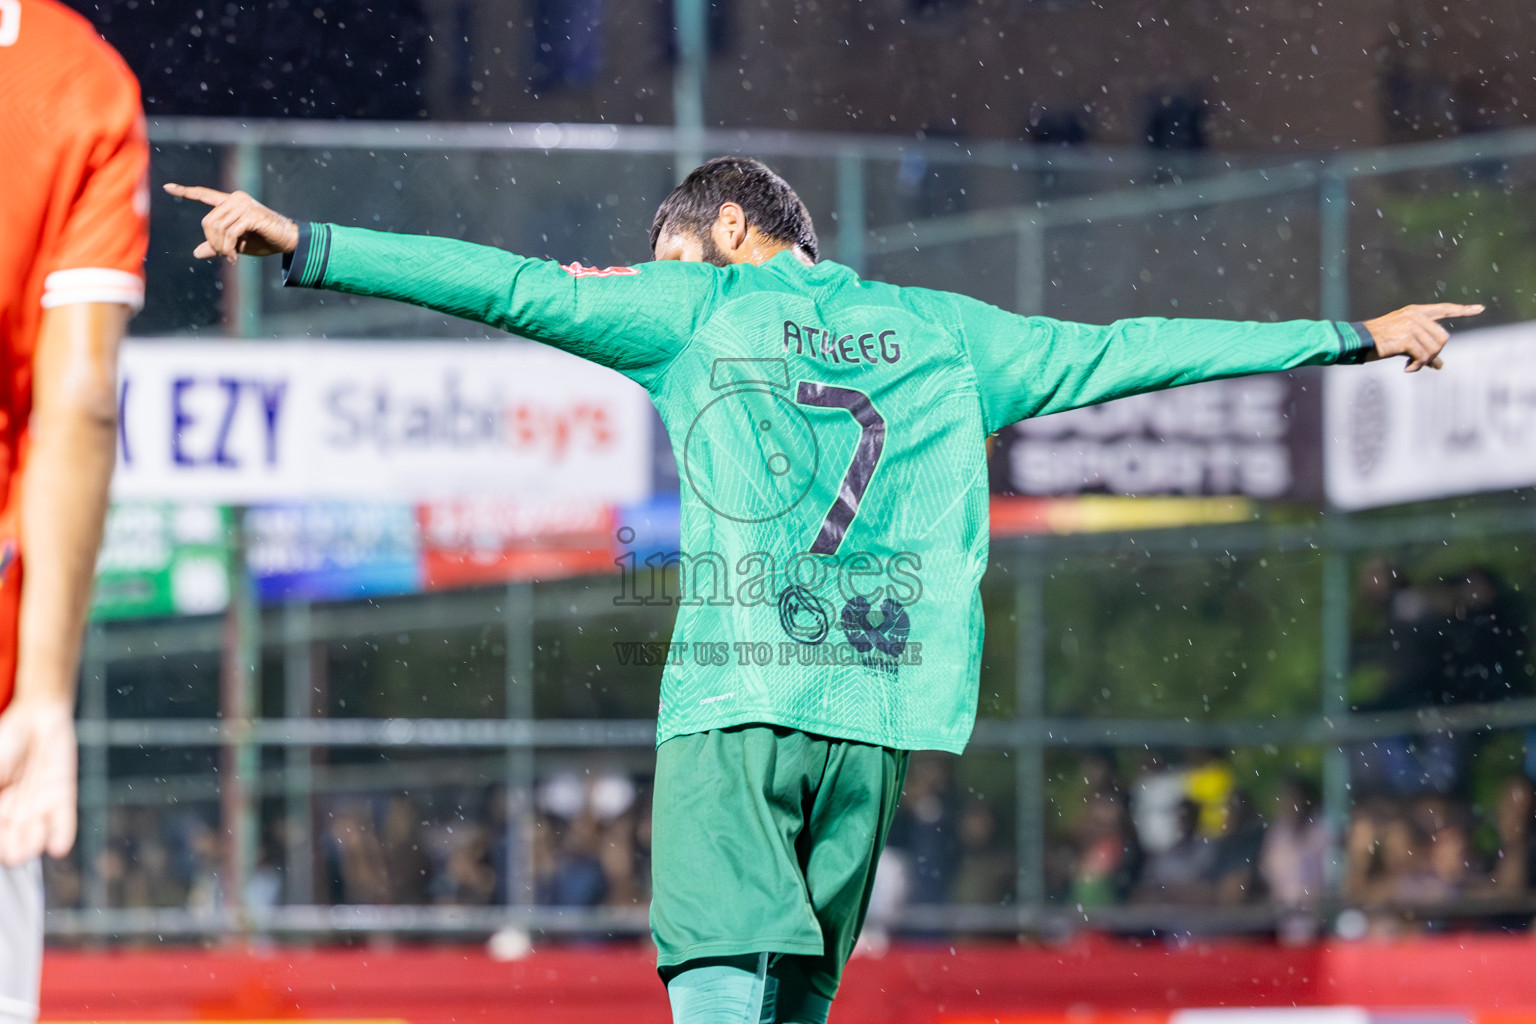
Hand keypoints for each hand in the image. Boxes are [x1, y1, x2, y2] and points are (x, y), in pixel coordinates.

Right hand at [0, 697, 76, 865]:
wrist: (35, 717)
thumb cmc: (4, 741)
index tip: (2, 850)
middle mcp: (14, 811)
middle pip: (14, 839)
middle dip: (15, 849)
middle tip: (15, 856)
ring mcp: (38, 804)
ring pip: (37, 832)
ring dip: (34, 843)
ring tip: (32, 848)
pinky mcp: (62, 794)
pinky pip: (64, 818)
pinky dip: (62, 832)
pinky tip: (59, 847)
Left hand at [162, 183, 298, 260]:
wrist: (288, 241)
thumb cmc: (264, 240)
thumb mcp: (236, 244)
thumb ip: (217, 245)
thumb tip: (196, 253)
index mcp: (230, 202)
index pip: (204, 194)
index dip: (185, 192)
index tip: (167, 187)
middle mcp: (236, 199)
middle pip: (208, 221)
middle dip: (212, 242)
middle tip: (224, 255)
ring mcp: (244, 205)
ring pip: (217, 228)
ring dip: (221, 248)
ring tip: (230, 257)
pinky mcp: (251, 215)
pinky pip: (229, 233)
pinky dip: (228, 248)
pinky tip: (234, 258)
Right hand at [1362, 303, 1483, 371]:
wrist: (1356, 341)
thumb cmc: (1377, 342)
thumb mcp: (1403, 342)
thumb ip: (1422, 348)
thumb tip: (1440, 365)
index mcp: (1415, 311)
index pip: (1444, 309)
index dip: (1463, 310)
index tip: (1479, 309)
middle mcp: (1415, 315)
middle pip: (1443, 337)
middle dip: (1435, 353)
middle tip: (1420, 363)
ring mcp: (1411, 326)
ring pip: (1434, 349)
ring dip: (1425, 362)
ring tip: (1412, 365)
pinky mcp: (1406, 338)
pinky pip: (1423, 357)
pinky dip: (1417, 366)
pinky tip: (1407, 369)